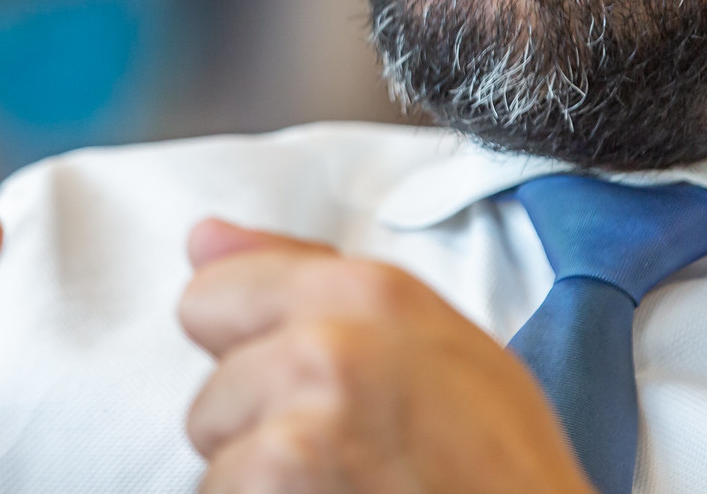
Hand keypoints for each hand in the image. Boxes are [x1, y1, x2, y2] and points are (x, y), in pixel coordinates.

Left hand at [177, 220, 592, 493]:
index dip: (246, 345)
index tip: (283, 377)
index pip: (215, 292)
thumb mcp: (440, 345)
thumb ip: (311, 278)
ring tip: (345, 485)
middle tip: (342, 453)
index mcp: (370, 296)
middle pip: (209, 392)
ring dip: (263, 484)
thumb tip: (204, 238)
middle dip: (256, 428)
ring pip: (216, 462)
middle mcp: (325, 351)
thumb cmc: (502, 469)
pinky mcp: (276, 487)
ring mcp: (296, 432)